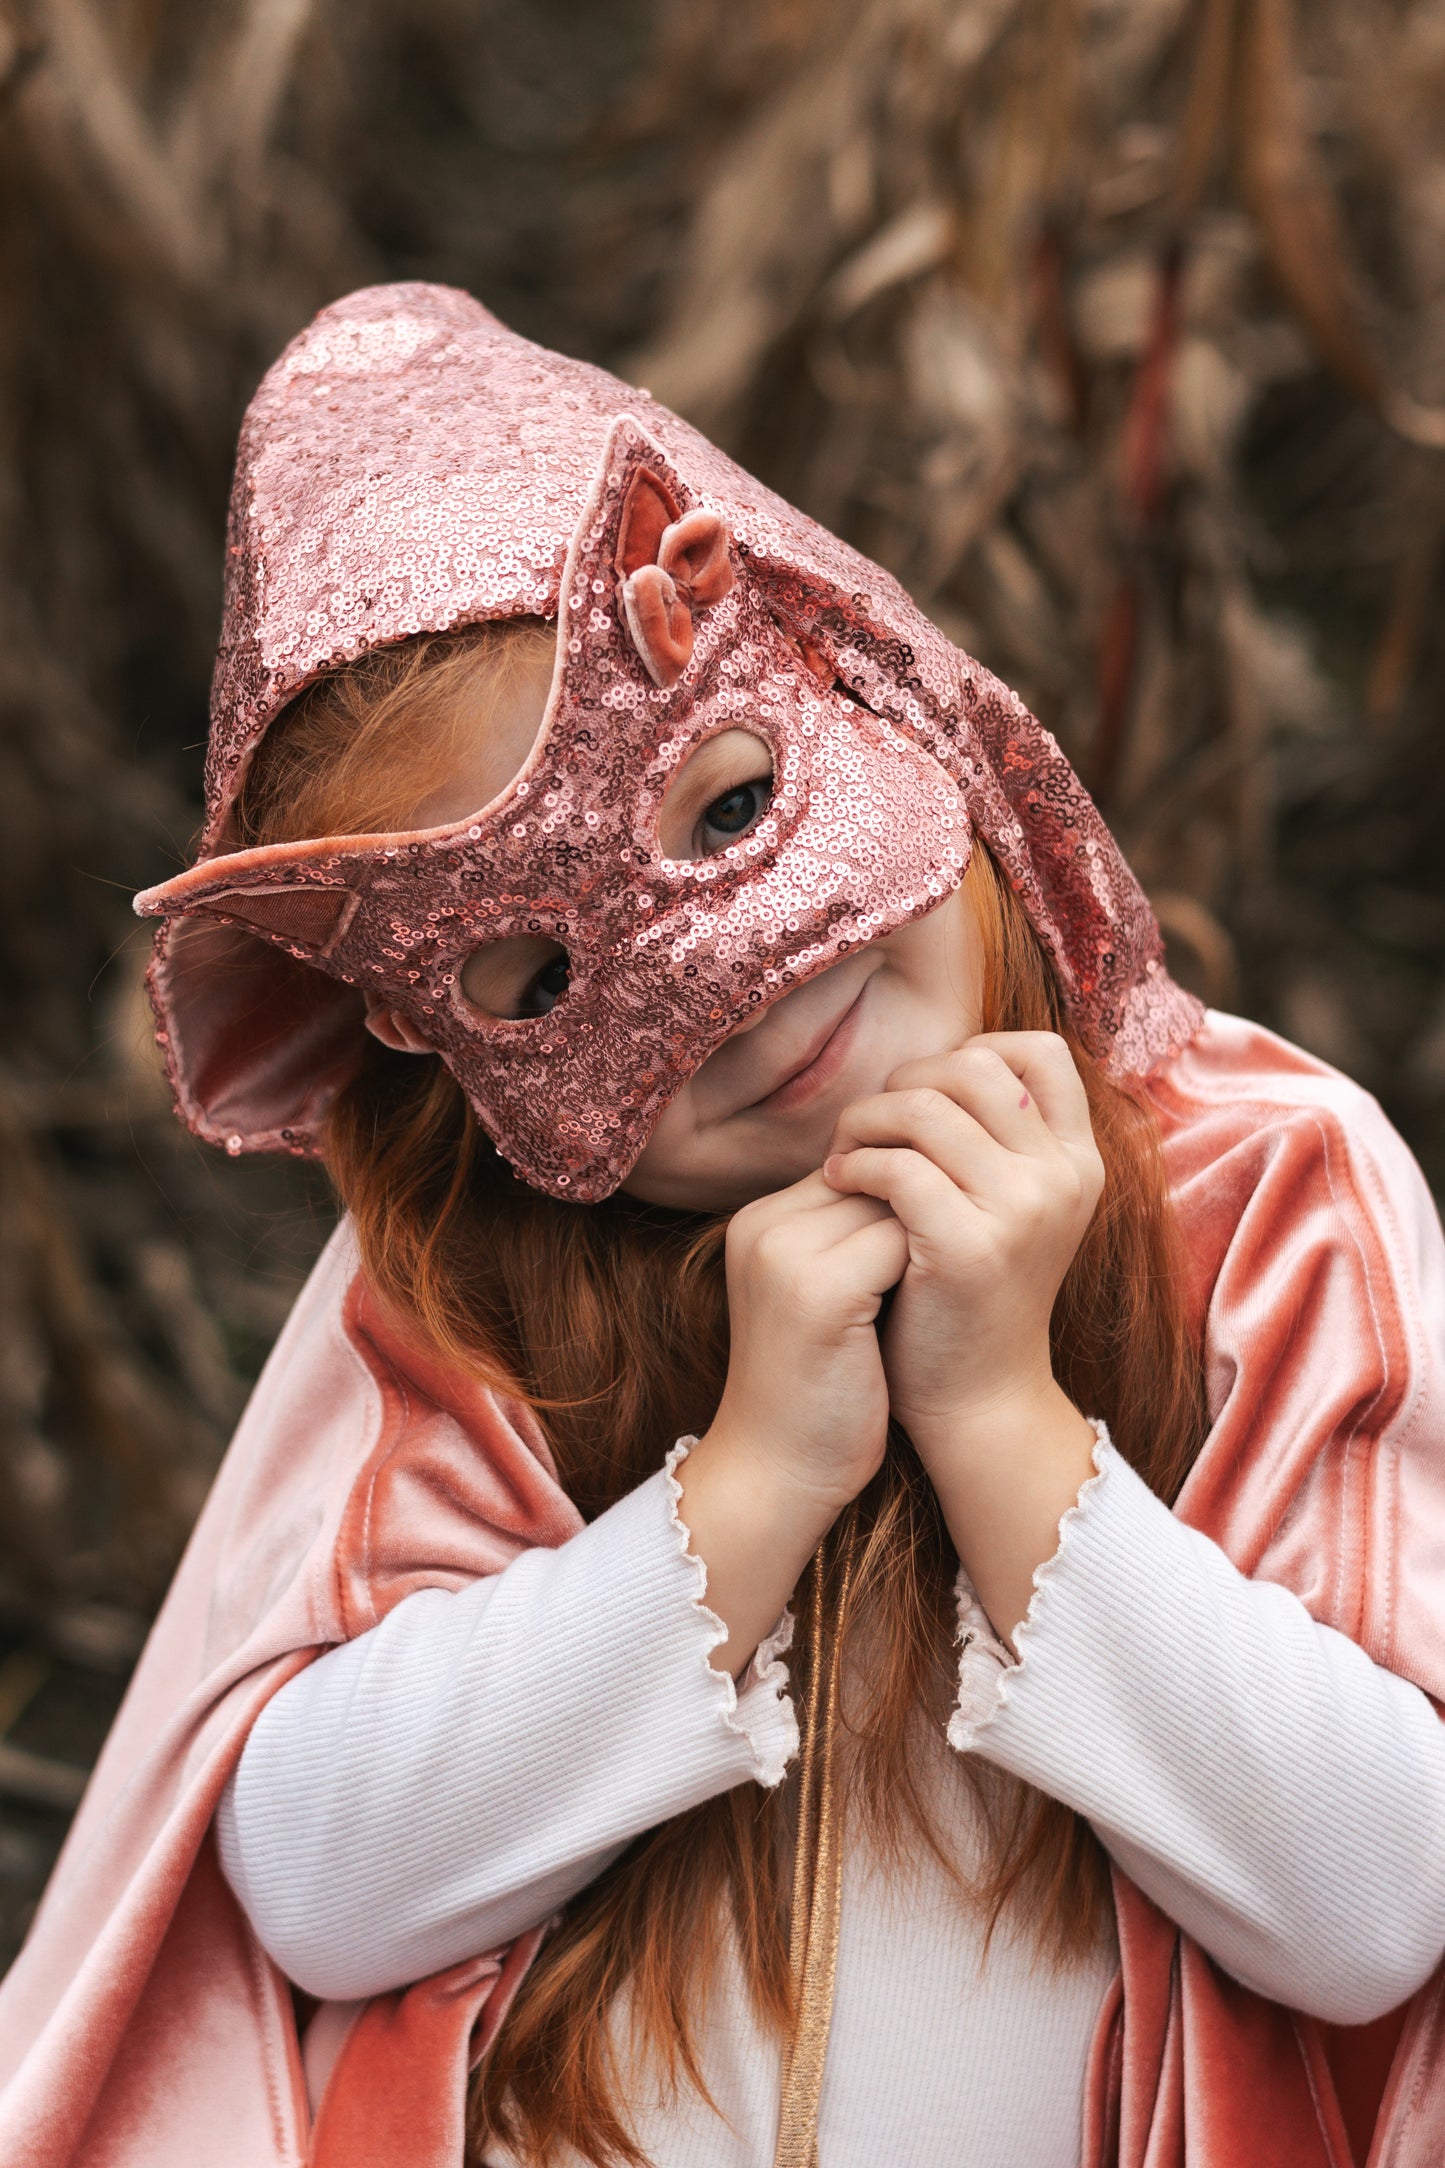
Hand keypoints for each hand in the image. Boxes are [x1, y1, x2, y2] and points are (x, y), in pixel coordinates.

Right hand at [678, 1169, 907, 1673]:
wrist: (775, 1476)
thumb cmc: (817, 1393)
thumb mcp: (825, 1300)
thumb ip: (852, 1240)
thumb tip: (932, 1188)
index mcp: (759, 1222)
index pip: (856, 1164)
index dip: (908, 1199)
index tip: (944, 1240)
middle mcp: (763, 1225)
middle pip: (876, 1172)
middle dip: (924, 1210)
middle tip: (955, 1260)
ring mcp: (784, 1253)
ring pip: (893, 1199)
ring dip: (930, 1237)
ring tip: (947, 1284)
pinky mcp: (817, 1290)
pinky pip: (899, 1242)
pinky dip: (927, 1268)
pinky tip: (935, 1308)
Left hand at [821, 1033, 1103, 1641]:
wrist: (976, 1401)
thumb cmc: (970, 1293)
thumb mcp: (1005, 1205)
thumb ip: (991, 1138)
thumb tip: (937, 1061)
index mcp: (1079, 1160)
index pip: (1038, 1052)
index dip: (971, 1051)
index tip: (921, 1093)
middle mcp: (1065, 1176)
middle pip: (973, 1067)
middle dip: (904, 1083)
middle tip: (866, 1127)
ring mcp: (1024, 1210)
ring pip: (927, 1108)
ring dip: (866, 1121)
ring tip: (841, 1157)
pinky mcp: (971, 1247)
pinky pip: (900, 1167)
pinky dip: (856, 1165)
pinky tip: (838, 1187)